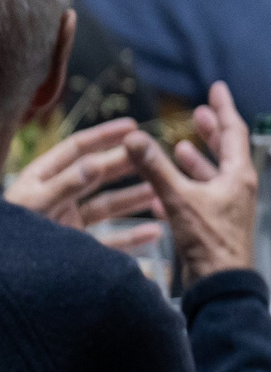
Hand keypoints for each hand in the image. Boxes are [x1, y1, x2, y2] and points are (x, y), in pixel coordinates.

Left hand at [4, 117, 156, 238]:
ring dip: (132, 198)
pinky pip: (109, 241)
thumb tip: (95, 162)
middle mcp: (56, 197)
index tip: (132, 127)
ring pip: (106, 206)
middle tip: (155, 155)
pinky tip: (154, 232)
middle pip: (96, 175)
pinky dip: (131, 237)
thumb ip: (64, 185)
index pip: (76, 149)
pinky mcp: (74, 248)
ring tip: (160, 189)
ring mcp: (66, 222)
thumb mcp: (34, 206)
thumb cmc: (6, 234)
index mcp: (41, 179)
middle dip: (124, 165)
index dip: (103, 136)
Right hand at [126, 82, 260, 283]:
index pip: (233, 132)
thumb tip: (133, 138)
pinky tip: (167, 187)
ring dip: (196, 159)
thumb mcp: (177, 199)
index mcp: (237, 176)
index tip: (216, 88)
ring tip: (179, 147)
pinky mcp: (216, 221)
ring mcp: (228, 205)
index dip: (223, 108)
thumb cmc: (208, 242)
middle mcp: (237, 187)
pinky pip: (202, 194)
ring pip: (213, 174)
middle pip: (226, 151)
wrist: (220, 283)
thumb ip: (154, 167)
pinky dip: (187, 185)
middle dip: (210, 131)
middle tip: (199, 114)